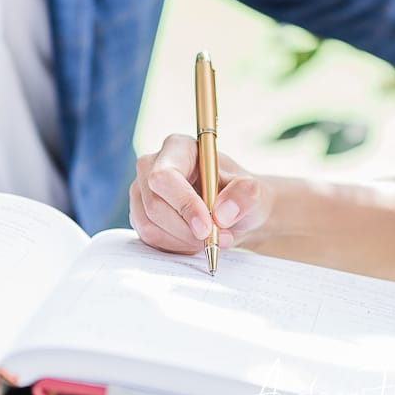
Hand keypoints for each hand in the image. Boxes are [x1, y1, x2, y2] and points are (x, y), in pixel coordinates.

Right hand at [131, 132, 269, 253]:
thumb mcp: (254, 191)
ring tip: (210, 239)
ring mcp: (142, 191)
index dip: (183, 204)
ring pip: (149, 226)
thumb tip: (221, 213)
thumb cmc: (240, 195)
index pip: (165, 176)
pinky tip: (194, 241)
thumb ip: (244, 195)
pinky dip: (175, 247)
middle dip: (187, 230)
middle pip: (155, 205)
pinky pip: (149, 239)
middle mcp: (152, 165)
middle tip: (217, 238)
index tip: (206, 227)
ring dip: (183, 241)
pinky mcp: (140, 215)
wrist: (235, 213)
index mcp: (178, 147)